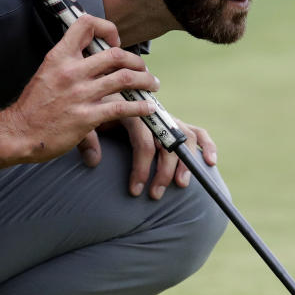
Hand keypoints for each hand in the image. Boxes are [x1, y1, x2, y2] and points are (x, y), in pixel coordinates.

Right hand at [8, 15, 159, 162]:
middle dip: (137, 61)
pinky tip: (147, 108)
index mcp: (60, 56)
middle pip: (116, 54)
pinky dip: (140, 107)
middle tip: (143, 69)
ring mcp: (80, 94)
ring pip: (125, 78)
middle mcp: (71, 71)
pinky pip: (122, 108)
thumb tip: (89, 59)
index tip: (115, 43)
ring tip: (152, 85)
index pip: (86, 24)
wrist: (18, 132)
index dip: (107, 29)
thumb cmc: (33, 106)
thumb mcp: (46, 73)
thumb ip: (68, 63)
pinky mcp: (86, 117)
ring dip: (145, 81)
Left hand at [77, 113, 217, 199]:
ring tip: (181, 185)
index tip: (135, 191)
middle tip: (155, 195)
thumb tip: (94, 162)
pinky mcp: (176, 123)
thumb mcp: (83, 125)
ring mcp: (167, 118)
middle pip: (167, 142)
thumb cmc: (91, 116)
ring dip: (185, 162)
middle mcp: (152, 113)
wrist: (100, 99)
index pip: (144, 142)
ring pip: (185, 137)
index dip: (142, 168)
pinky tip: (211, 162)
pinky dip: (207, 145)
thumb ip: (87, 140)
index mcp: (131, 111)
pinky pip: (197, 132)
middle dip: (163, 171)